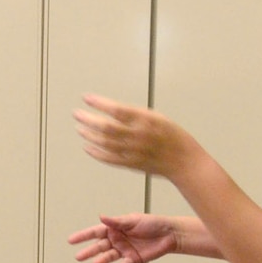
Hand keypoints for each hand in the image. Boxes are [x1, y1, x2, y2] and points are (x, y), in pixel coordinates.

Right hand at [67, 213, 178, 262]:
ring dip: (101, 260)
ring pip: (108, 256)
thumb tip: (101, 217)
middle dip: (88, 251)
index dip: (83, 236)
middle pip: (99, 246)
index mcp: (114, 228)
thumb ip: (116, 221)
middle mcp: (116, 240)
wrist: (170, 234)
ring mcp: (124, 250)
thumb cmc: (152, 223)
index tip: (71, 240)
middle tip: (78, 257)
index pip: (95, 232)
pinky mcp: (133, 259)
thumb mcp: (133, 220)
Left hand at [74, 93, 198, 178]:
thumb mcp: (158, 118)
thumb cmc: (173, 136)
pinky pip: (108, 158)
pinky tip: (87, 146)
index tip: (86, 98)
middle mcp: (138, 135)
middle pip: (106, 127)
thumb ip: (136, 116)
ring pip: (104, 143)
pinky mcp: (131, 164)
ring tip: (79, 128)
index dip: (99, 103)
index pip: (117, 109)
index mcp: (146, 120)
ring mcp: (133, 151)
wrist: (185, 161)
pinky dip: (95, 152)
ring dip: (88, 134)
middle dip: (88, 119)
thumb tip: (112, 111)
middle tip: (76, 113)